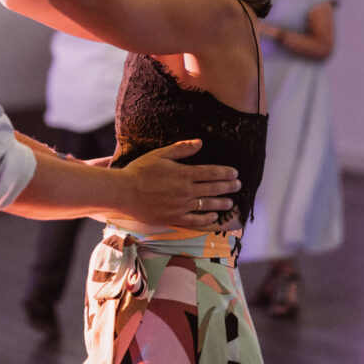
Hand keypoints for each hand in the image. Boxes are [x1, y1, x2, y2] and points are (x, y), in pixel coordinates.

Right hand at [110, 139, 240, 229]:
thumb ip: (181, 149)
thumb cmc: (140, 170)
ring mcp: (180, 206)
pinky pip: (195, 221)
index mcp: (182, 173)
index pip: (210, 173)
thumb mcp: (159, 154)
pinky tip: (214, 217)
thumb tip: (199, 143)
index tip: (235, 173)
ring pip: (207, 205)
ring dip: (221, 203)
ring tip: (231, 202)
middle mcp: (185, 191)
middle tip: (238, 185)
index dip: (224, 173)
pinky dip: (206, 219)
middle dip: (228, 186)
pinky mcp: (173, 218)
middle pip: (212, 188)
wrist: (124, 192)